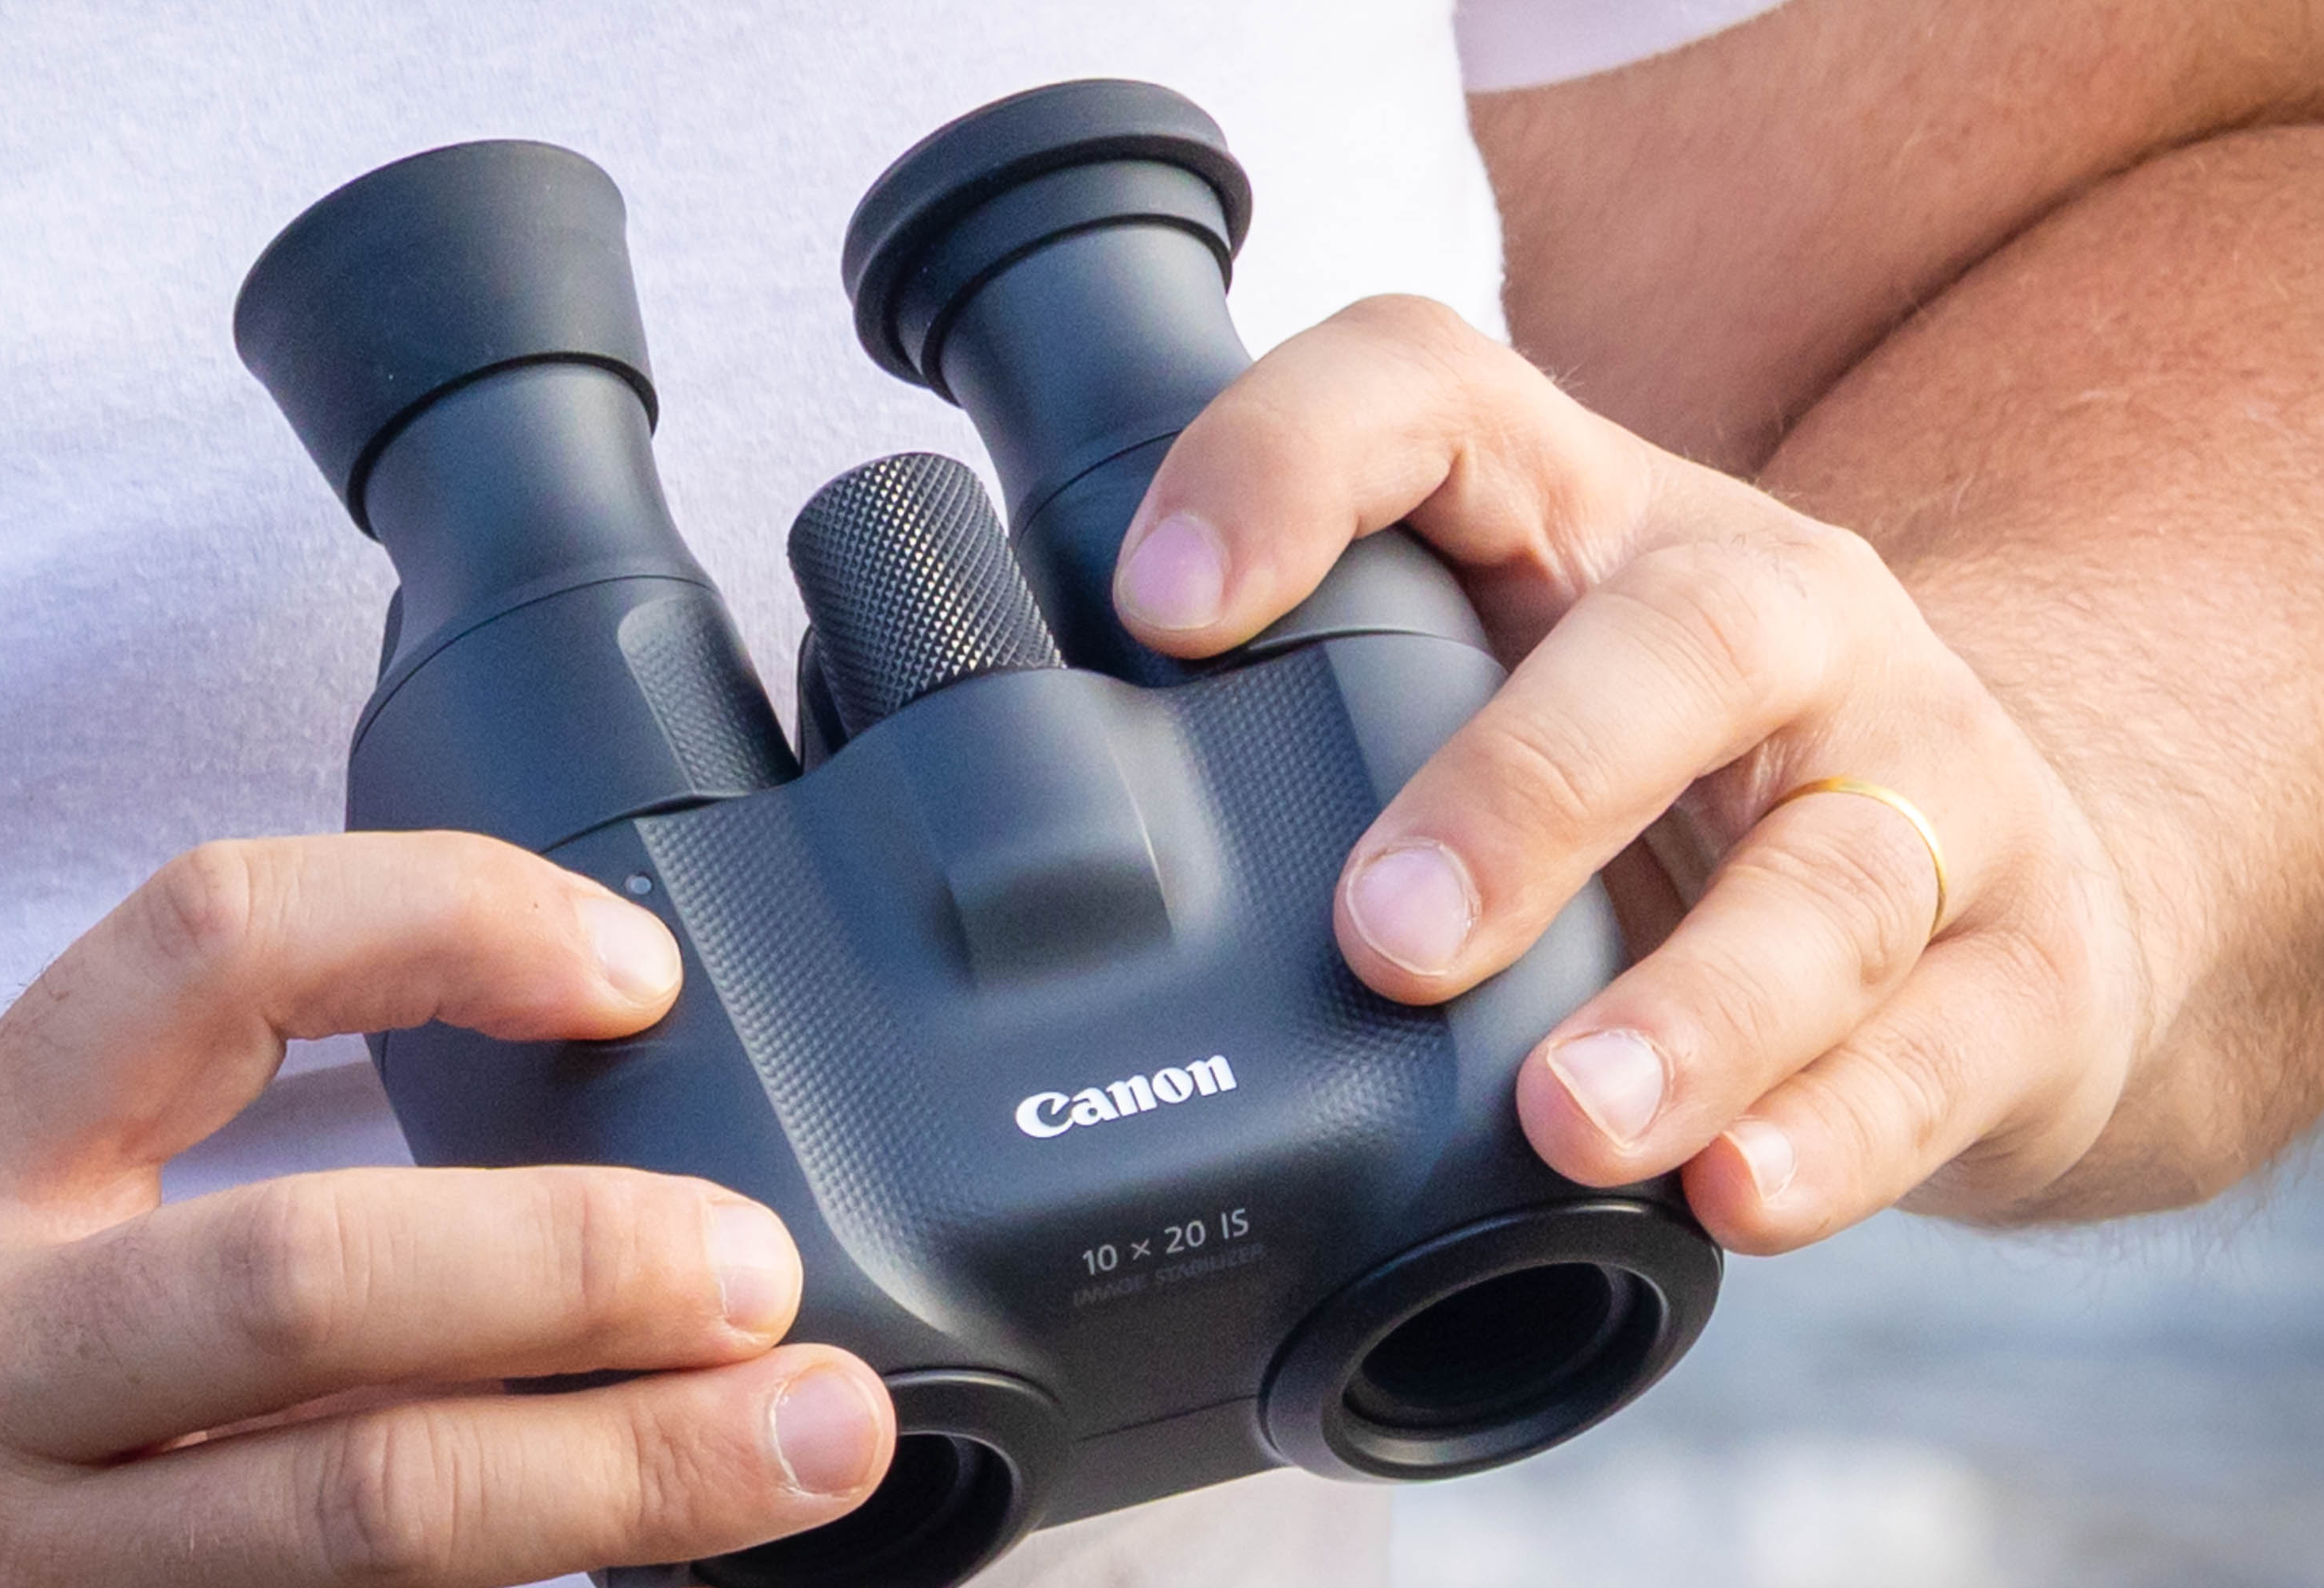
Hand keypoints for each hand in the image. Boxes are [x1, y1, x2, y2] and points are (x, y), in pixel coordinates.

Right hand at [0, 832, 892, 1584]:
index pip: (207, 950)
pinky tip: (647, 1580)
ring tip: (803, 1439)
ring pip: (351, 1521)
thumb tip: (575, 1063)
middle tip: (760, 1268)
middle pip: (311, 1283)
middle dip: (575, 1267)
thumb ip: (204, 1126)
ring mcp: (25, 1570)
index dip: (448, 920)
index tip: (634, 972)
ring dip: (618, 1482)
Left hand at [1113, 297, 2150, 1253]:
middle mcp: (1775, 616)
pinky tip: (1738, 1191)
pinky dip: (1838, 1127)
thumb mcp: (1495, 693)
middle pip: (1678, 643)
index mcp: (1593, 522)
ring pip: (1832, 871)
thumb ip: (1321, 729)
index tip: (1162, 609)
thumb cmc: (1667, 782)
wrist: (1994, 870)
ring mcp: (1923, 780)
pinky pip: (1945, 1041)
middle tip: (1383, 939)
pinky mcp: (2024, 957)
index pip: (1434, 397)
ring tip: (1570, 1119)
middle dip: (1523, 790)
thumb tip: (1064, 860)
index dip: (1291, 465)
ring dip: (1691, 1004)